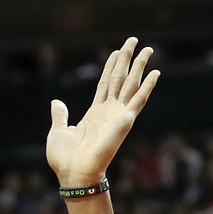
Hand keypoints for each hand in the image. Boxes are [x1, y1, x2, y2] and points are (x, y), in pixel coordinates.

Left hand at [46, 37, 158, 185]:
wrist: (74, 173)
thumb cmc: (65, 159)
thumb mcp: (58, 131)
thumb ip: (60, 115)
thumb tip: (56, 103)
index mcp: (94, 113)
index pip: (105, 83)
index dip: (110, 66)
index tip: (117, 51)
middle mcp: (109, 112)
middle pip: (120, 78)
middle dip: (128, 59)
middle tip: (135, 40)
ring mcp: (118, 115)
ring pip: (131, 84)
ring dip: (140, 66)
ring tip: (149, 49)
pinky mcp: (124, 121)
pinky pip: (138, 100)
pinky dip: (147, 87)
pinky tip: (156, 73)